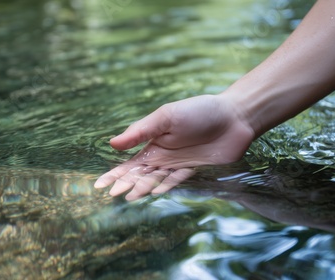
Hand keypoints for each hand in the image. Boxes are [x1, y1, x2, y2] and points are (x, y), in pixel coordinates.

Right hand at [94, 94, 254, 199]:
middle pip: (141, 174)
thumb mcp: (166, 117)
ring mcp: (179, 164)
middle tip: (112, 194)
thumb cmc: (199, 111)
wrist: (234, 116)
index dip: (115, 173)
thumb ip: (141, 131)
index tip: (99, 184)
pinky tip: (155, 194)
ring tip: (129, 197)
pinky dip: (166, 187)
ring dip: (143, 188)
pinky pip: (178, 181)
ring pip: (157, 179)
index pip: (130, 162)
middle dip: (125, 183)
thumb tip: (113, 144)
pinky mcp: (195, 170)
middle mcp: (164, 155)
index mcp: (153, 142)